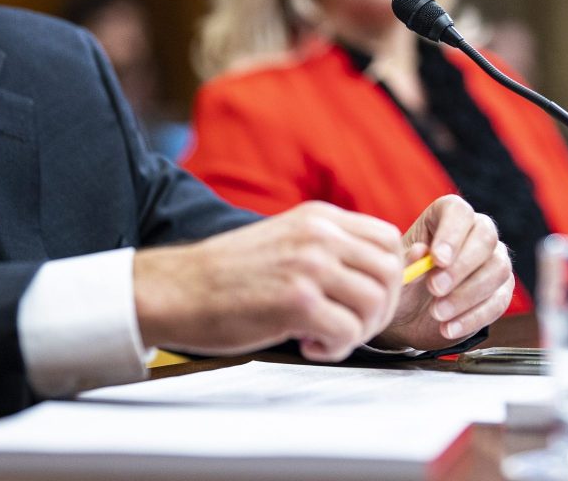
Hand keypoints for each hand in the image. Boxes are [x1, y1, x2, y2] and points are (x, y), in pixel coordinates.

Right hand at [134, 201, 402, 361]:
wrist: (177, 289)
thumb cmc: (228, 275)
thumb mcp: (285, 241)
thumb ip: (327, 249)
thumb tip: (378, 277)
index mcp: (318, 217)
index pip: (388, 239)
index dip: (388, 277)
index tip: (364, 301)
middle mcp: (319, 235)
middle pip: (390, 273)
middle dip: (379, 310)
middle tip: (348, 327)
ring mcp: (309, 266)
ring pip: (376, 304)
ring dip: (357, 332)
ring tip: (322, 336)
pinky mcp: (297, 301)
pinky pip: (349, 333)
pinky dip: (335, 349)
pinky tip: (307, 345)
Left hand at [375, 195, 513, 350]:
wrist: (409, 315)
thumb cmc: (404, 282)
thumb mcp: (397, 273)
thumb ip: (407, 262)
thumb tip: (421, 251)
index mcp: (446, 216)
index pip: (459, 212)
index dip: (451, 234)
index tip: (436, 259)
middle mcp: (476, 232)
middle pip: (485, 237)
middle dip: (461, 266)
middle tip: (434, 289)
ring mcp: (494, 261)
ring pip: (497, 269)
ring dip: (467, 294)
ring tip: (437, 313)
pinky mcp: (501, 291)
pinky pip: (498, 301)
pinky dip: (473, 317)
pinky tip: (448, 328)